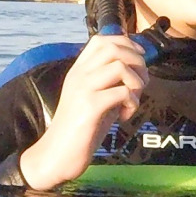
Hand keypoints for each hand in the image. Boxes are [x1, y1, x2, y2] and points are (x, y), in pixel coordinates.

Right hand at [17, 33, 148, 189]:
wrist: (55, 156)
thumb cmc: (78, 130)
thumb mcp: (93, 99)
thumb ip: (109, 84)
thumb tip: (136, 72)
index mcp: (78, 71)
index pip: (101, 40)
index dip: (126, 44)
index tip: (138, 60)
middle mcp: (79, 75)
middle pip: (114, 47)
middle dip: (137, 61)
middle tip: (140, 83)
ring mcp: (83, 89)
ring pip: (120, 66)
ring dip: (137, 82)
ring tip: (133, 100)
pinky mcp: (90, 107)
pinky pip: (123, 92)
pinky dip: (132, 103)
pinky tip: (124, 116)